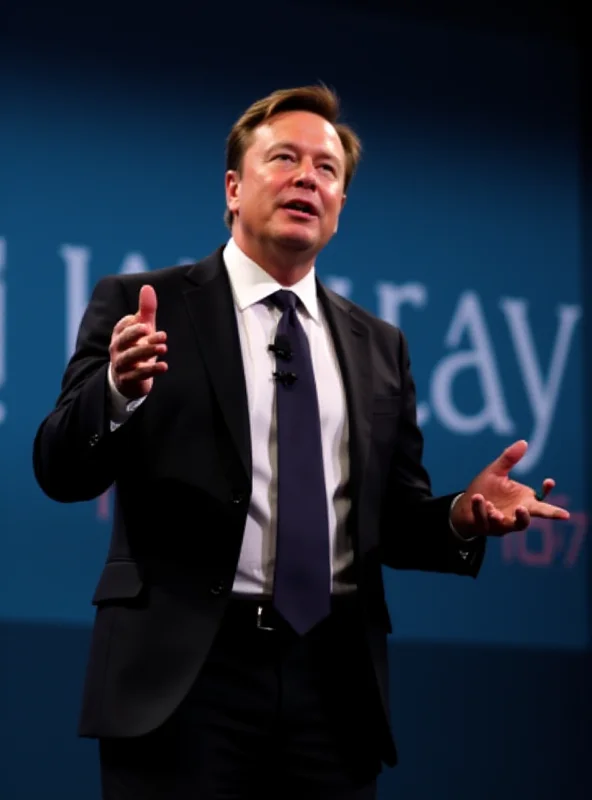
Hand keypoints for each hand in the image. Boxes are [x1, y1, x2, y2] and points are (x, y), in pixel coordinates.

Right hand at [109, 284, 167, 399]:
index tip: (145, 322)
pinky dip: (151, 370)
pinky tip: (164, 366)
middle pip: (123, 340)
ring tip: (164, 347)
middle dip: (136, 334)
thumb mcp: (143, 329)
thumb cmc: (137, 347)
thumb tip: (147, 287)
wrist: (128, 379)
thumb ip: (146, 310)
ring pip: (130, 357)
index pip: (122, 326)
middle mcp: (117, 348)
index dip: (132, 324)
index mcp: (119, 334)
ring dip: (146, 351)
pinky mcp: (128, 379)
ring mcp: (121, 365)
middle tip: (150, 328)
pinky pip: (138, 375)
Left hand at [450, 439, 569, 537]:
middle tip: (561, 514)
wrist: (464, 506)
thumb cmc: (486, 489)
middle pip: (533, 518)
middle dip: (548, 515)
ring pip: (511, 525)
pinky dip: (481, 509)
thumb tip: (524, 442)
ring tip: (495, 510)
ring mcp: (502, 523)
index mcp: (523, 501)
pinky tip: (478, 498)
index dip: (547, 492)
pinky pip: (484, 519)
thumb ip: (509, 459)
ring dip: (505, 517)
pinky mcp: (485, 527)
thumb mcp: (496, 471)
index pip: (541, 501)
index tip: (549, 480)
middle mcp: (515, 515)